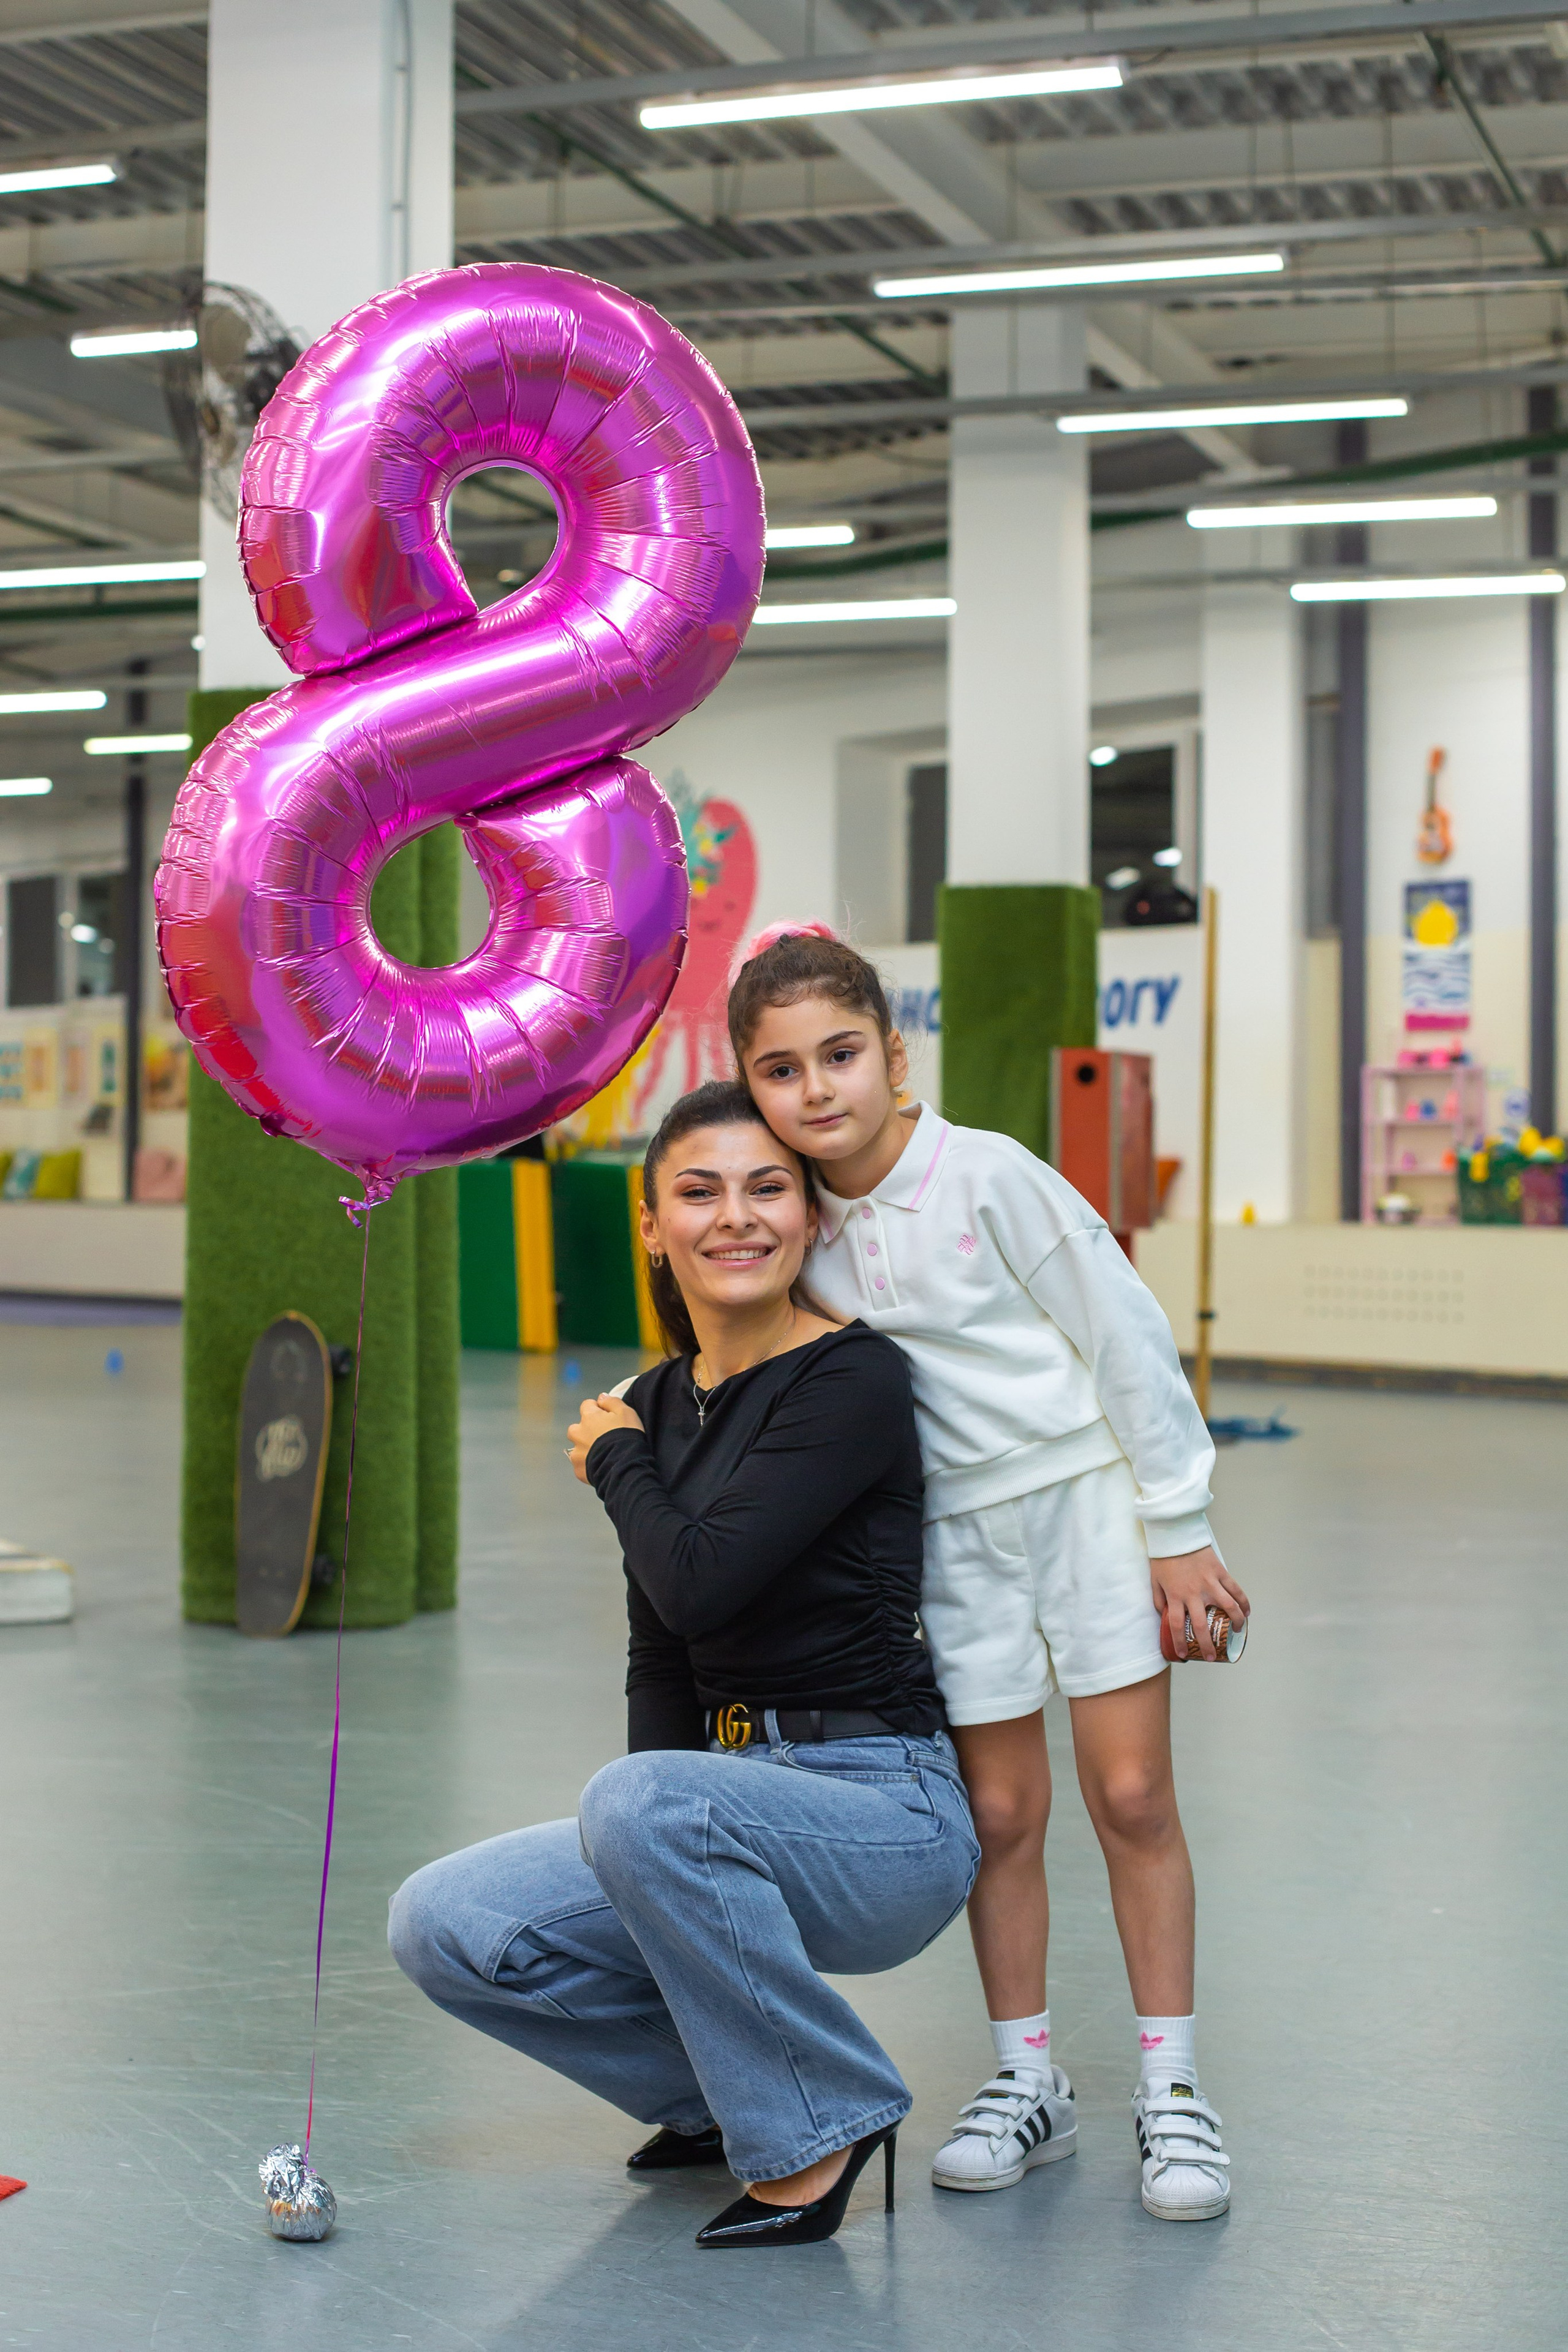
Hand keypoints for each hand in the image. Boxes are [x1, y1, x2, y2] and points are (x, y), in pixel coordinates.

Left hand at [566, 1393, 642, 1482]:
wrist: (625, 1466)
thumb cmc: (627, 1436)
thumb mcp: (626, 1412)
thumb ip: (612, 1401)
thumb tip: (601, 1397)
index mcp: (589, 1417)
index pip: (587, 1405)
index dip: (597, 1409)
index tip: (607, 1416)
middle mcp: (578, 1434)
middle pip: (577, 1428)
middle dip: (586, 1430)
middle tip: (603, 1437)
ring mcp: (576, 1453)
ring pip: (577, 1448)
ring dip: (586, 1449)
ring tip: (602, 1454)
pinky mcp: (579, 1470)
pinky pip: (581, 1465)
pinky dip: (588, 1465)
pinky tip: (602, 1465)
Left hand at [1150, 1546, 1249, 1660]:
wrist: (1176, 1534)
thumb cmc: (1164, 1558)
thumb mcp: (1155, 1580)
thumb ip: (1159, 1599)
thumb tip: (1163, 1615)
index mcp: (1175, 1596)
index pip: (1176, 1626)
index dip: (1180, 1642)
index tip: (1184, 1654)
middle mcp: (1193, 1593)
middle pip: (1201, 1625)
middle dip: (1207, 1644)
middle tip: (1210, 1656)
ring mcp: (1209, 1582)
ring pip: (1227, 1607)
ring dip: (1235, 1622)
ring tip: (1238, 1632)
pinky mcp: (1220, 1572)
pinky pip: (1235, 1589)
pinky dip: (1243, 1601)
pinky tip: (1246, 1612)